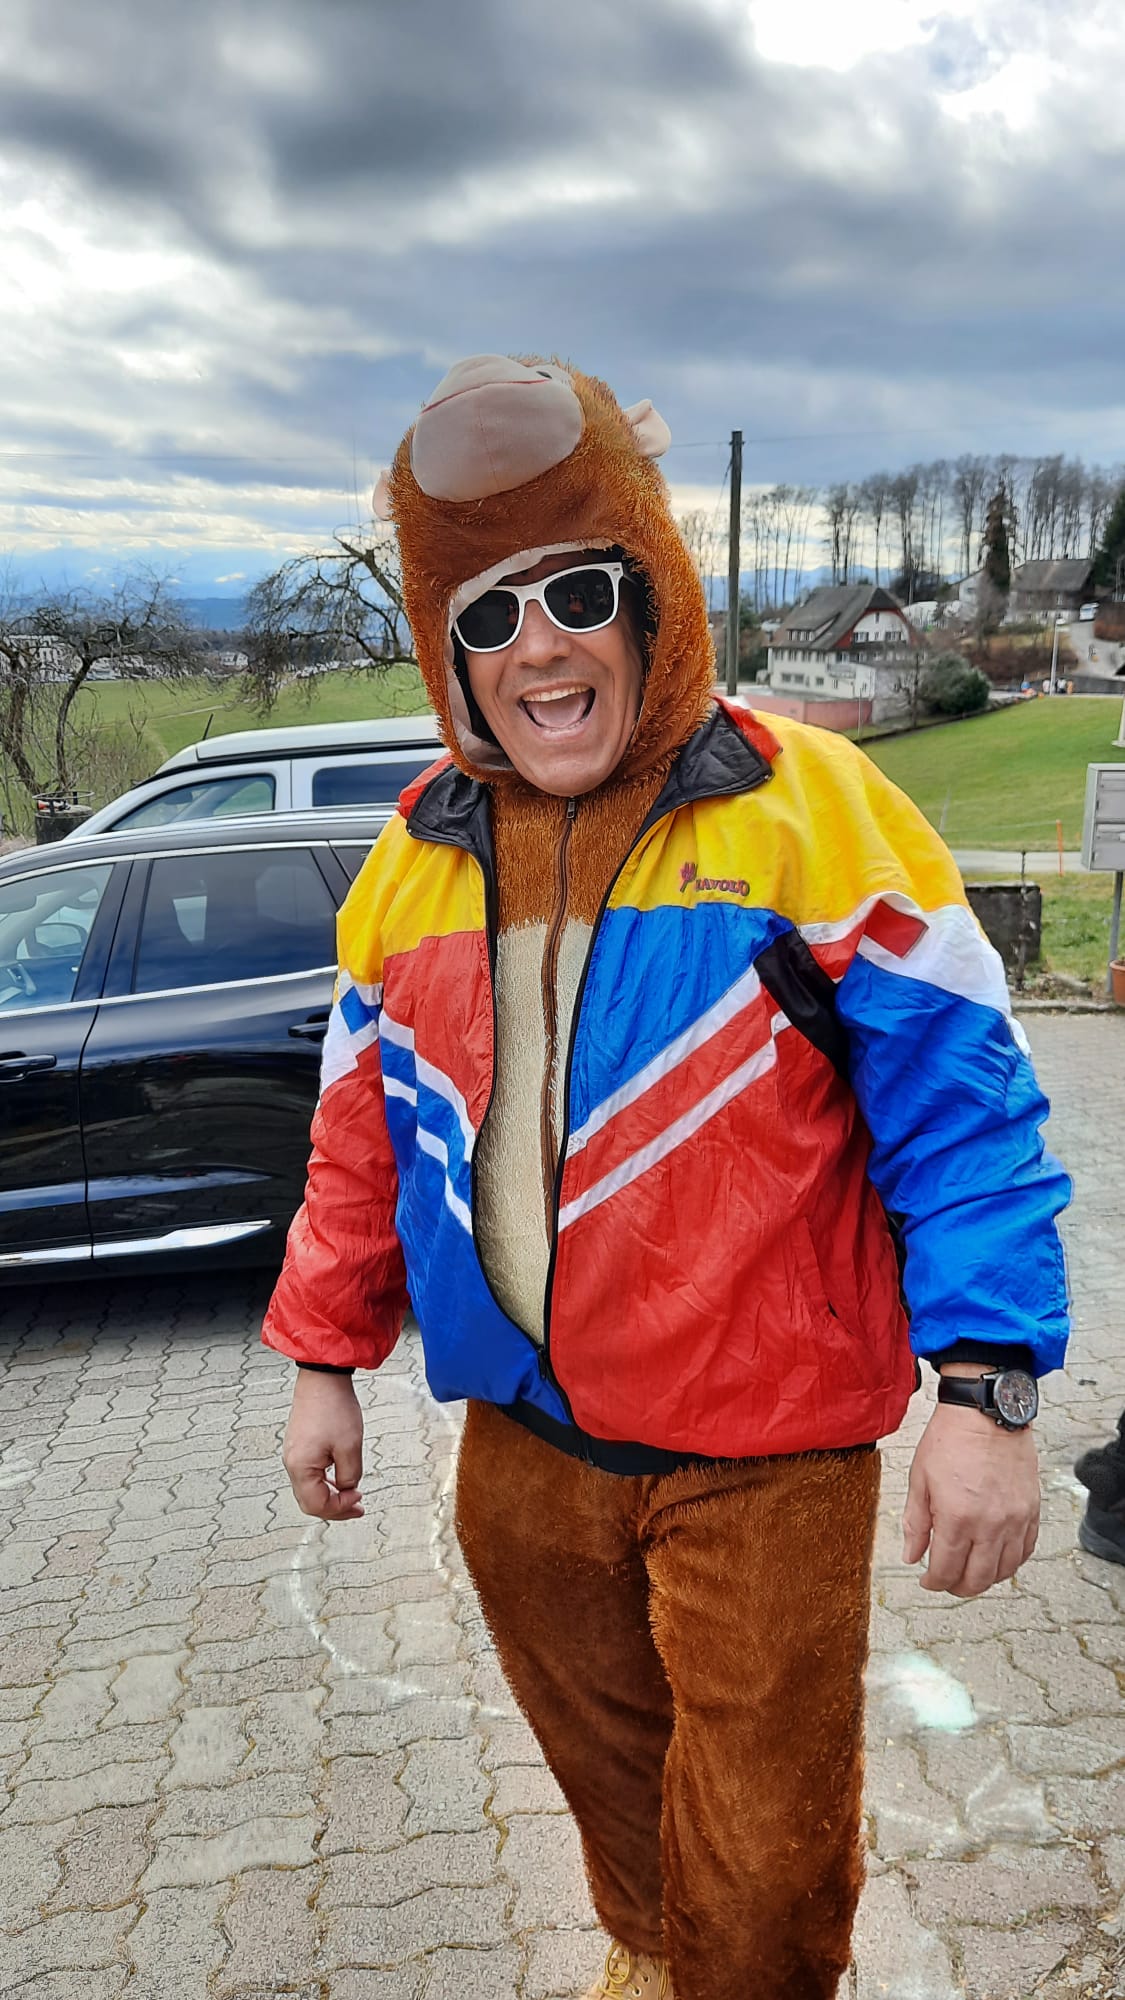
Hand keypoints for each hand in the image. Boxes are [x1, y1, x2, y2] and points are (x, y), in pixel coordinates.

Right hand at [282, 1370, 364, 1521]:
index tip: (358, 1502)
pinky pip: (308, 1475)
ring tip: (351, 1496)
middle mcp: (292, 1463)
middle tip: (356, 1508)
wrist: (322, 1379)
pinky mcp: (299, 1446)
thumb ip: (350, 1475)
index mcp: (300, 1467)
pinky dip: (324, 1483)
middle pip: (309, 1502)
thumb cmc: (334, 1407)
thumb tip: (348, 1488)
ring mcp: (293, 1455)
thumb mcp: (350, 1447)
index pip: (317, 1505)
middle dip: (335, 1508)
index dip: (340, 1508)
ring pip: (308, 1490)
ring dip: (330, 1496)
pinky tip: (339, 1480)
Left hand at [903, 1403, 1039, 1596]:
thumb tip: (911, 1556)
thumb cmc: (951, 1438)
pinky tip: (997, 1557)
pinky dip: (1011, 1562)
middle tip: (947, 1581)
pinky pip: (1025, 1550)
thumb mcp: (920, 1479)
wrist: (986, 1412)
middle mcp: (990, 1524)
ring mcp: (1014, 1519)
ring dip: (985, 1578)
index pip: (946, 1570)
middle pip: (977, 1579)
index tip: (927, 1581)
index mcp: (957, 1518)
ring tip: (970, 1571)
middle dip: (958, 1586)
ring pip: (1004, 1570)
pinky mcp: (1031, 1510)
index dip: (934, 1582)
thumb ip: (915, 1523)